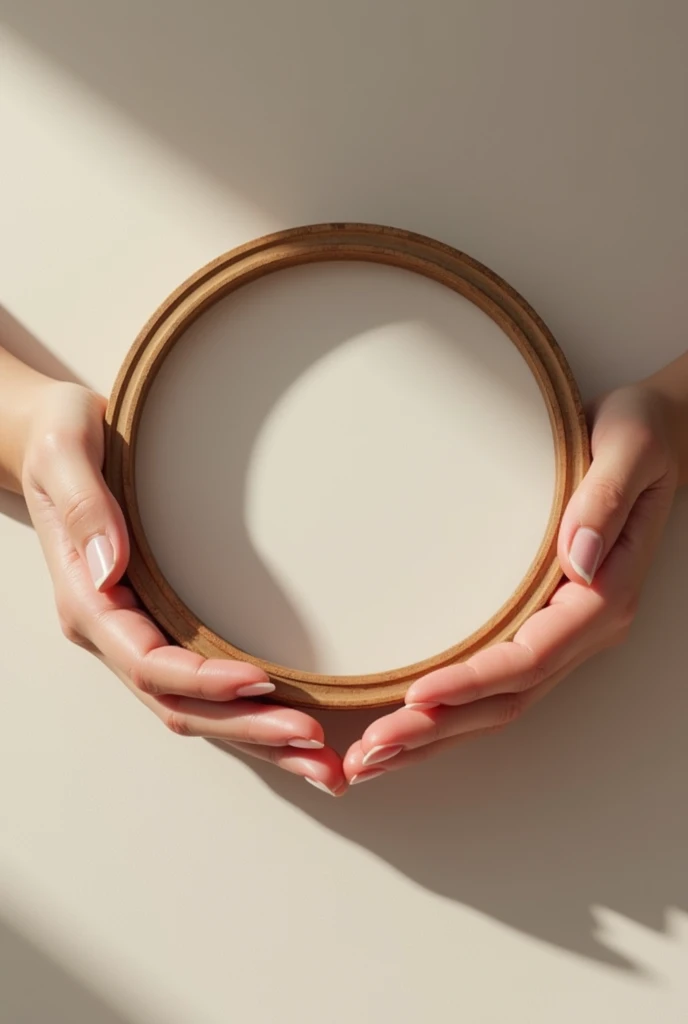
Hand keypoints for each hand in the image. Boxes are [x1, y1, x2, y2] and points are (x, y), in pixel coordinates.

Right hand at [21, 382, 345, 794]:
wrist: (52, 441)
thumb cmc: (60, 438)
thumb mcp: (65, 451)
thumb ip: (86, 505)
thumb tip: (109, 568)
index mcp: (87, 601)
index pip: (148, 663)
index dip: (205, 680)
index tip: (262, 682)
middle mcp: (112, 633)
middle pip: (180, 705)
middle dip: (248, 730)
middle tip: (315, 746)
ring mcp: (136, 637)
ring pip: (196, 709)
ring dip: (257, 739)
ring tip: (322, 761)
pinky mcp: (161, 631)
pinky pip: (204, 688)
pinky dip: (249, 714)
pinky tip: (293, 728)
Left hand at [343, 383, 681, 783]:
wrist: (657, 434)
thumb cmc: (640, 433)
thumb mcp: (630, 446)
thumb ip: (605, 500)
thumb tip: (579, 558)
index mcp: (606, 593)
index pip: (532, 657)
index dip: (473, 681)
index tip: (414, 697)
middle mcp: (587, 626)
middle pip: (507, 699)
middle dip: (438, 730)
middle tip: (368, 755)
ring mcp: (567, 631)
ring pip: (499, 704)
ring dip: (436, 735)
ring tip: (372, 759)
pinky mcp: (545, 622)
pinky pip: (498, 682)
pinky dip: (451, 710)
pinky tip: (408, 721)